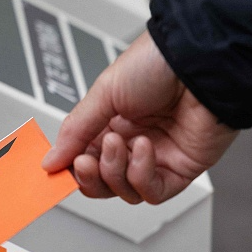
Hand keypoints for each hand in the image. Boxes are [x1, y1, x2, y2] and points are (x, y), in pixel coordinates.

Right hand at [42, 31, 239, 203]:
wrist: (200, 60)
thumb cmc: (157, 63)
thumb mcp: (103, 93)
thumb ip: (75, 131)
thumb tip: (51, 160)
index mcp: (111, 123)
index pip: (84, 160)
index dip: (71, 168)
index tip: (57, 169)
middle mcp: (133, 142)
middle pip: (102, 183)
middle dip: (89, 177)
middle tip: (85, 161)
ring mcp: (157, 157)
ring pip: (124, 191)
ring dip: (115, 170)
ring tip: (119, 141)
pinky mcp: (181, 169)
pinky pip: (152, 191)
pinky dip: (141, 175)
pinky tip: (144, 148)